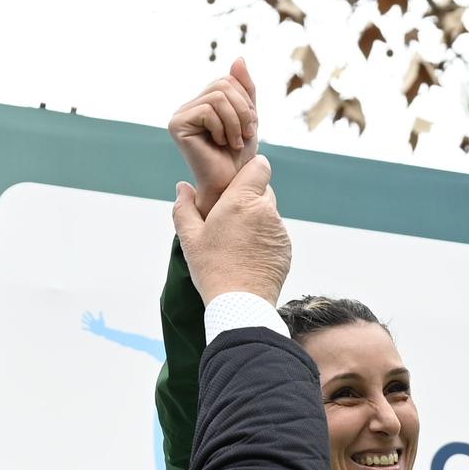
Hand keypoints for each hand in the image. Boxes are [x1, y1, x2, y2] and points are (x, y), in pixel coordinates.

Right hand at [169, 59, 258, 217]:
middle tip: (245, 136)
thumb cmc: (239, 156)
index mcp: (202, 102)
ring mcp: (180, 114)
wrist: (231, 184)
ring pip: (218, 96)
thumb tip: (238, 58)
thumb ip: (244, 88)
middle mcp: (188, 106)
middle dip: (243, 110)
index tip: (249, 128)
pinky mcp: (176, 124)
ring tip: (234, 142)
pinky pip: (208, 110)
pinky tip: (221, 144)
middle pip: (223, 84)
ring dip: (236, 122)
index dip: (246, 101)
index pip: (228, 79)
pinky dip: (223, 128)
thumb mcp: (248, 117)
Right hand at [171, 154, 289, 305]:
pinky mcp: (286, 248)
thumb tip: (183, 187)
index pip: (259, 166)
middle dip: (248, 198)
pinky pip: (275, 234)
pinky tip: (248, 256)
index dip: (249, 171)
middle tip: (229, 218)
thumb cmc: (212, 269)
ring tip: (236, 242)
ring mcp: (279, 230)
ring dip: (256, 220)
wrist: (240, 304)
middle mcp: (266, 210)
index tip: (236, 184)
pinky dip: (264, 239)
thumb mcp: (189, 238)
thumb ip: (184, 207)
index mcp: (241, 200)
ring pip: (269, 213)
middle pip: (263, 190)